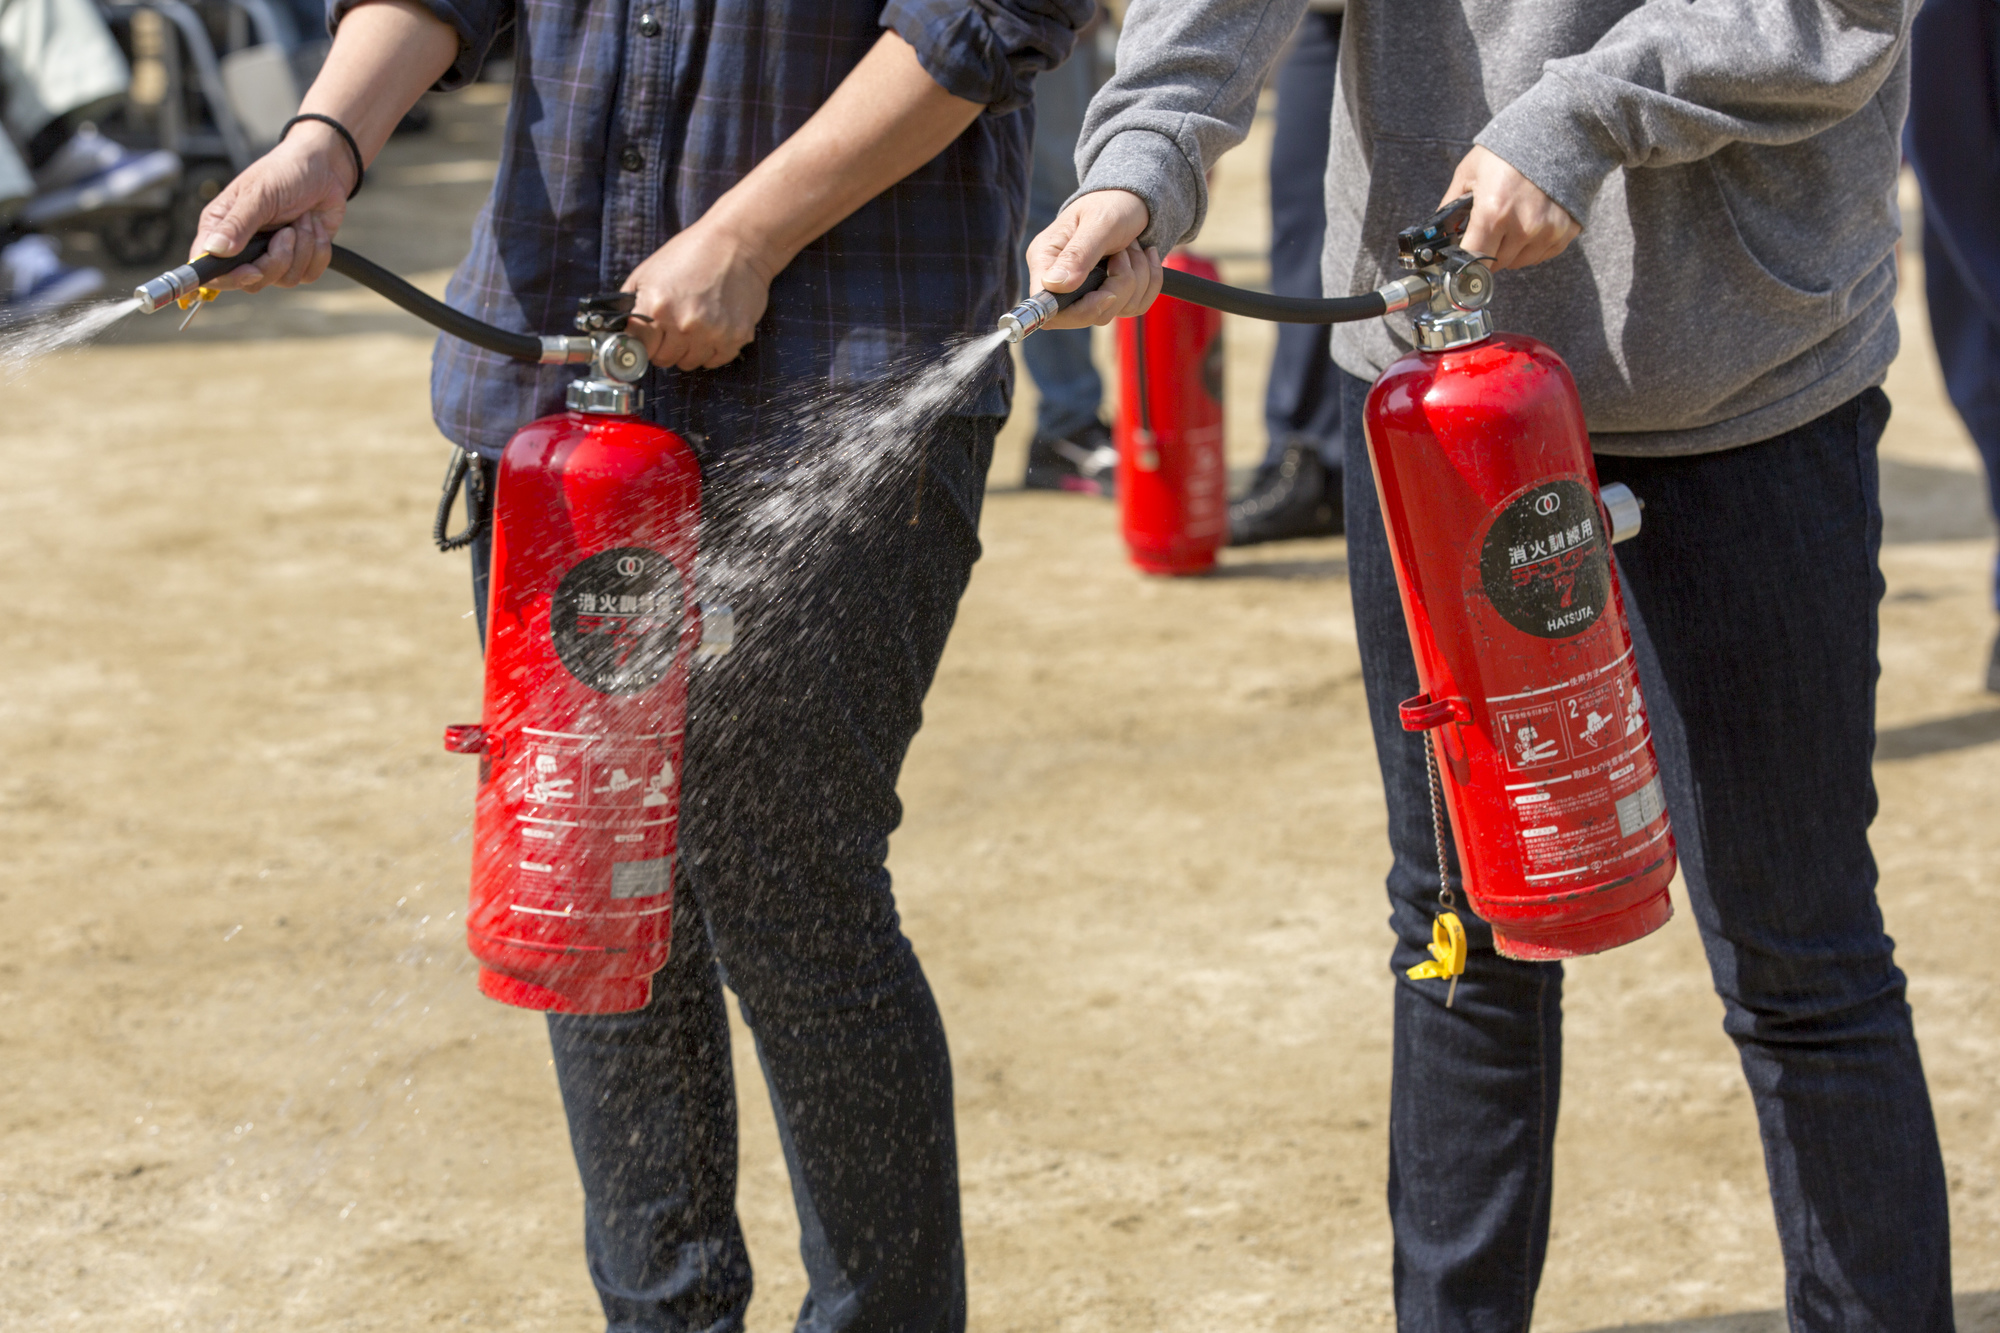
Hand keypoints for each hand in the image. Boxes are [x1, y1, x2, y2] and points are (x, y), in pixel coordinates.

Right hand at [191, 122, 354, 290]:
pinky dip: (318, 251)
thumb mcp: (259, 194)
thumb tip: (214, 250)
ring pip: (284, 279)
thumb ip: (237, 224)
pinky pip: (309, 274)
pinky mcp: (300, 259)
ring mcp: (273, 255)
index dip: (230, 278)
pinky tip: (314, 227)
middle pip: (252, 282)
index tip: (252, 271)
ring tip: (301, 220)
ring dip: (301, 249)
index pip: (211, 269)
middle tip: (287, 232)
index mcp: (221, 228)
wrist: (325, 168)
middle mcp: (244, 246)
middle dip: (276, 261)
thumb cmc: (285, 173)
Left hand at [621, 219, 776, 370]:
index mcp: (657, 306)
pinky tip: (712, 328)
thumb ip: (630, 304)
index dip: (641, 343)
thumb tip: (619, 330)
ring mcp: (712, 333)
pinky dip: (712, 350)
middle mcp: (684, 324)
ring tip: (694, 325)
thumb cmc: (692, 253)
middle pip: (663, 359)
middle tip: (672, 327)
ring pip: (689, 363)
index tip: (646, 340)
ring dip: (688, 349)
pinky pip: (715, 361)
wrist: (737, 243)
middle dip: (664, 346)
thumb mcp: (647, 272)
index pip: (637, 348)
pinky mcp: (736, 337)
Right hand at [1026, 189, 1162, 328]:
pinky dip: (1149, 282)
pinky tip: (1144, 257)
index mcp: (1045, 260)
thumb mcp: (1099, 223)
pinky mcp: (1110, 295)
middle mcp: (1062, 281)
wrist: (1137, 200)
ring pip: (1114, 311)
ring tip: (1134, 248)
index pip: (1048, 308)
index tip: (1107, 294)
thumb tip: (1054, 285)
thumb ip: (1078, 254)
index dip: (1079, 311)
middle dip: (1118, 288)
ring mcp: (1087, 291)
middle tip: (1125, 253)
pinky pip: (1134, 307)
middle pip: (1085, 316)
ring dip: (1137, 279)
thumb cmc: (1113, 203)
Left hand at [1442, 146, 1579, 270]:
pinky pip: (1541, 255)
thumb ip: (1450, 207)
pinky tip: (1530, 221)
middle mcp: (1524, 226)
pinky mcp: (1567, 231)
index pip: (1472, 260)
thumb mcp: (1469, 173)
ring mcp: (1549, 231)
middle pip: (1495, 264)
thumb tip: (1439, 234)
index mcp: (1494, 213)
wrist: (1556, 133)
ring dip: (1509, 250)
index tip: (1459, 260)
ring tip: (1510, 221)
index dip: (1462, 262)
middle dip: (1486, 250)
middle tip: (1487, 229)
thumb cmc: (1508, 151)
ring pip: (1518, 262)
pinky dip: (1532, 245)